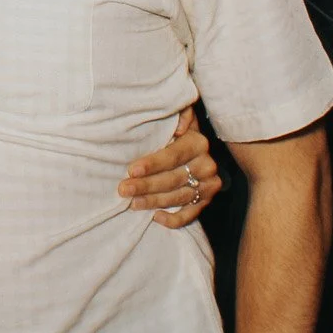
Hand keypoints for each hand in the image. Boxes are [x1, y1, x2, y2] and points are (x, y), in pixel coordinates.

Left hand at [119, 106, 222, 227]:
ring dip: (154, 202)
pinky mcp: (206, 200)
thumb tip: (179, 126)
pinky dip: (174, 219)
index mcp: (198, 142)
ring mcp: (209, 184)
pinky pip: (191, 214)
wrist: (193, 147)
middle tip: (124, 189)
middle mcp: (207, 164)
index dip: (152, 164)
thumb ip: (178, 113)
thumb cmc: (174, 129)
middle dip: (146, 186)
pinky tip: (156, 218)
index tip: (132, 170)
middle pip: (174, 178)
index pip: (173, 156)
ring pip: (179, 197)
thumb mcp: (175, 115)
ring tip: (132, 203)